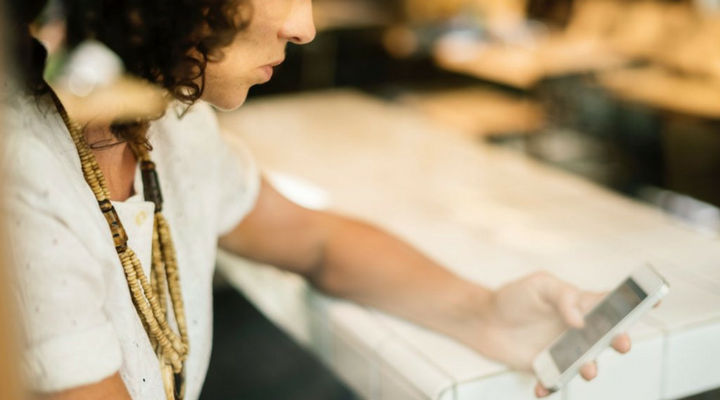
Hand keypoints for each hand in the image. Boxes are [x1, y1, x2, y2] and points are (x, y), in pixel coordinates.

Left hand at [466, 272, 630, 397]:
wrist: (484, 320)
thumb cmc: (513, 298)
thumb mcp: (539, 285)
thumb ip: (562, 296)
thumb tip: (579, 319)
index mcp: (580, 305)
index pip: (611, 303)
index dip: (633, 302)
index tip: (653, 300)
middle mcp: (578, 330)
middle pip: (606, 338)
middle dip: (619, 341)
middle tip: (621, 344)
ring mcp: (565, 350)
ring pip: (586, 363)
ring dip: (589, 368)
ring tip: (586, 370)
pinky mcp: (547, 367)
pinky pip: (555, 380)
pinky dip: (551, 385)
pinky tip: (543, 385)